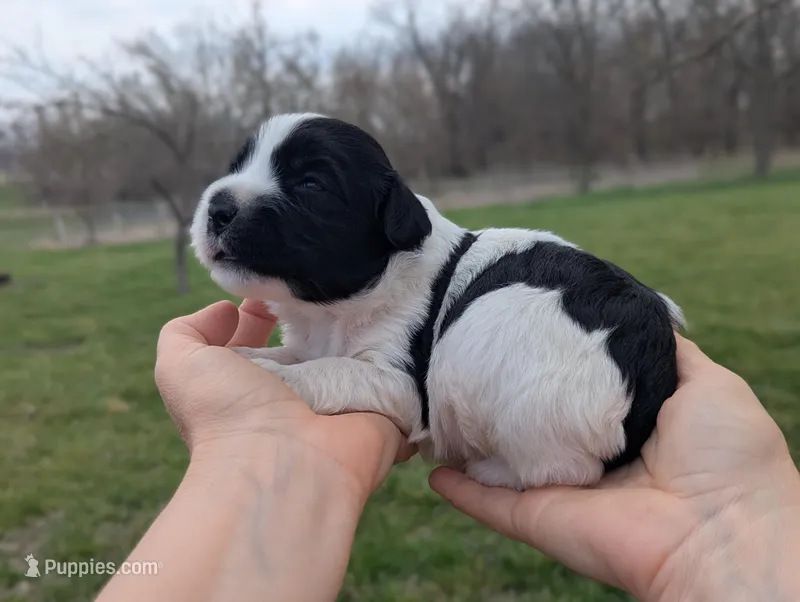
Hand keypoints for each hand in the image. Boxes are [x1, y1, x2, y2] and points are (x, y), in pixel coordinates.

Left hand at [155, 300, 413, 504]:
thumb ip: (186, 332)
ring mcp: (341, 401)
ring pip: (354, 350)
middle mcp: (296, 394)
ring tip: (360, 286)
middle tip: (321, 280)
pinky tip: (393, 312)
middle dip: (314, 310)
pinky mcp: (383, 406)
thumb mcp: (181, 367)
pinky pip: (397, 368)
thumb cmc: (228, 418)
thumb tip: (227, 313)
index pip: (258, 340)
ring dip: (359, 322)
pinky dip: (398, 344)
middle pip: (308, 341)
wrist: (285, 464)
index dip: (260, 311)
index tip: (270, 287)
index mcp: (252, 387)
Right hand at [430, 334, 799, 600]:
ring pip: (502, 464)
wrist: (725, 533)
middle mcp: (588, 458)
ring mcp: (559, 489)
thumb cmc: (727, 454)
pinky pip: (486, 502)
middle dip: (503, 401)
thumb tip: (638, 317)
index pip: (574, 393)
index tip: (520, 332)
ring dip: (471, 444)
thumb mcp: (706, 381)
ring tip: (439, 411)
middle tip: (468, 365)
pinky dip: (458, 489)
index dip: (548, 365)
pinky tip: (431, 468)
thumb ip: (666, 352)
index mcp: (625, 428)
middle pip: (532, 427)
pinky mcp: (538, 516)